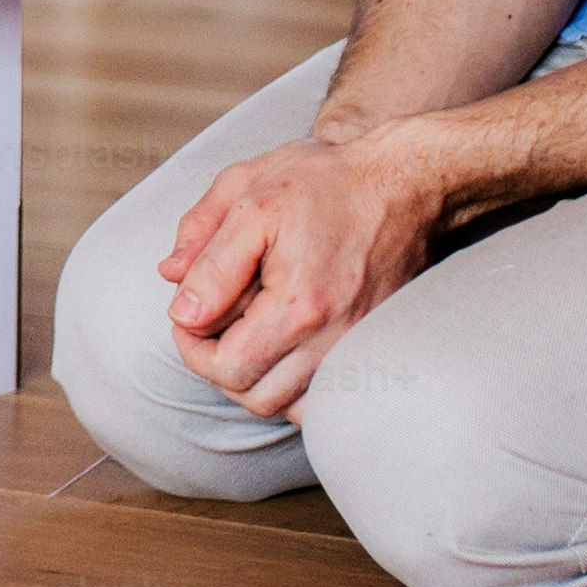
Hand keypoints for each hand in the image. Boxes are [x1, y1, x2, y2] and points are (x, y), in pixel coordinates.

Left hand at [157, 131, 442, 417]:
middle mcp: (335, 338)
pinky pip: (326, 397)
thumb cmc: (327, 182)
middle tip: (208, 325)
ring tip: (241, 335)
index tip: (186, 314)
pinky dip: (295, 387)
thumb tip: (181, 308)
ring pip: (292, 405)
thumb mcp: (250, 197)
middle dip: (217, 365)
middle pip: (257, 397)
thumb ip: (207, 254)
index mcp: (299, 305)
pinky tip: (279, 349)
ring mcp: (360, 347)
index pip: (227, 369)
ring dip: (255, 379)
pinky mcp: (374, 346)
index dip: (190, 347)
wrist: (406, 182)